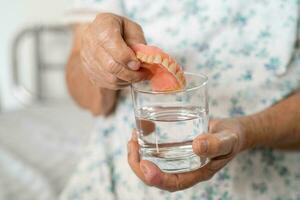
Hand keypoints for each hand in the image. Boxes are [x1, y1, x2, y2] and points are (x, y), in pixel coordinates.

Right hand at [80, 13, 148, 89]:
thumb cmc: (118, 30)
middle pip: (111, 65)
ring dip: (128, 79)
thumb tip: (144, 58)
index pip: (112, 44)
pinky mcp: (90, 73)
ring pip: (111, 78)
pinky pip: (108, 84)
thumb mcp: (131, 28)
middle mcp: (91, 44)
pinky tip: (128, 77)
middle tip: (145, 74)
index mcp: (102, 27)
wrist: (97, 36)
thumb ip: (138, 41)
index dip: (127, 57)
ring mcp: (88, 60)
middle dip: (131, 73)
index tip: (138, 64)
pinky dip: (122, 83)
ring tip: (139, 75)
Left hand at [127, 118, 248, 191]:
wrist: (233, 131)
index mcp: (198, 173)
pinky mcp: (176, 148)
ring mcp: (179, 159)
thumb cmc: (232, 137)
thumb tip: (197, 146)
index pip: (174, 183)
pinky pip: (157, 152)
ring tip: (132, 138)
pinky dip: (146, 144)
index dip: (156, 178)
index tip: (144, 164)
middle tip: (132, 145)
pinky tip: (141, 131)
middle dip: (139, 166)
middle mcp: (185, 169)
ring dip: (139, 155)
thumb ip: (216, 144)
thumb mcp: (228, 139)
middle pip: (157, 177)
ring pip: (154, 165)